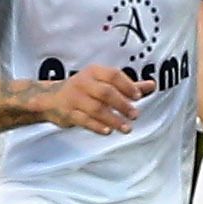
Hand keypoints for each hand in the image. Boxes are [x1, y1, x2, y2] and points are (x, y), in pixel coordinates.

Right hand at [39, 65, 154, 133]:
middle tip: (136, 115)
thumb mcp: (104, 83)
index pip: (113, 75)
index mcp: (94, 72)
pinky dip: (97, 126)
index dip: (127, 86)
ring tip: (127, 128)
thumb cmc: (85, 90)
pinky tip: (108, 131)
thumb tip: (152, 85)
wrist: (50, 99)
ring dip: (113, 119)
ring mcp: (73, 98)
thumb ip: (128, 86)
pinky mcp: (67, 113)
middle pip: (106, 93)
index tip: (139, 96)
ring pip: (96, 109)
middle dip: (122, 104)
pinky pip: (84, 120)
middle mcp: (83, 82)